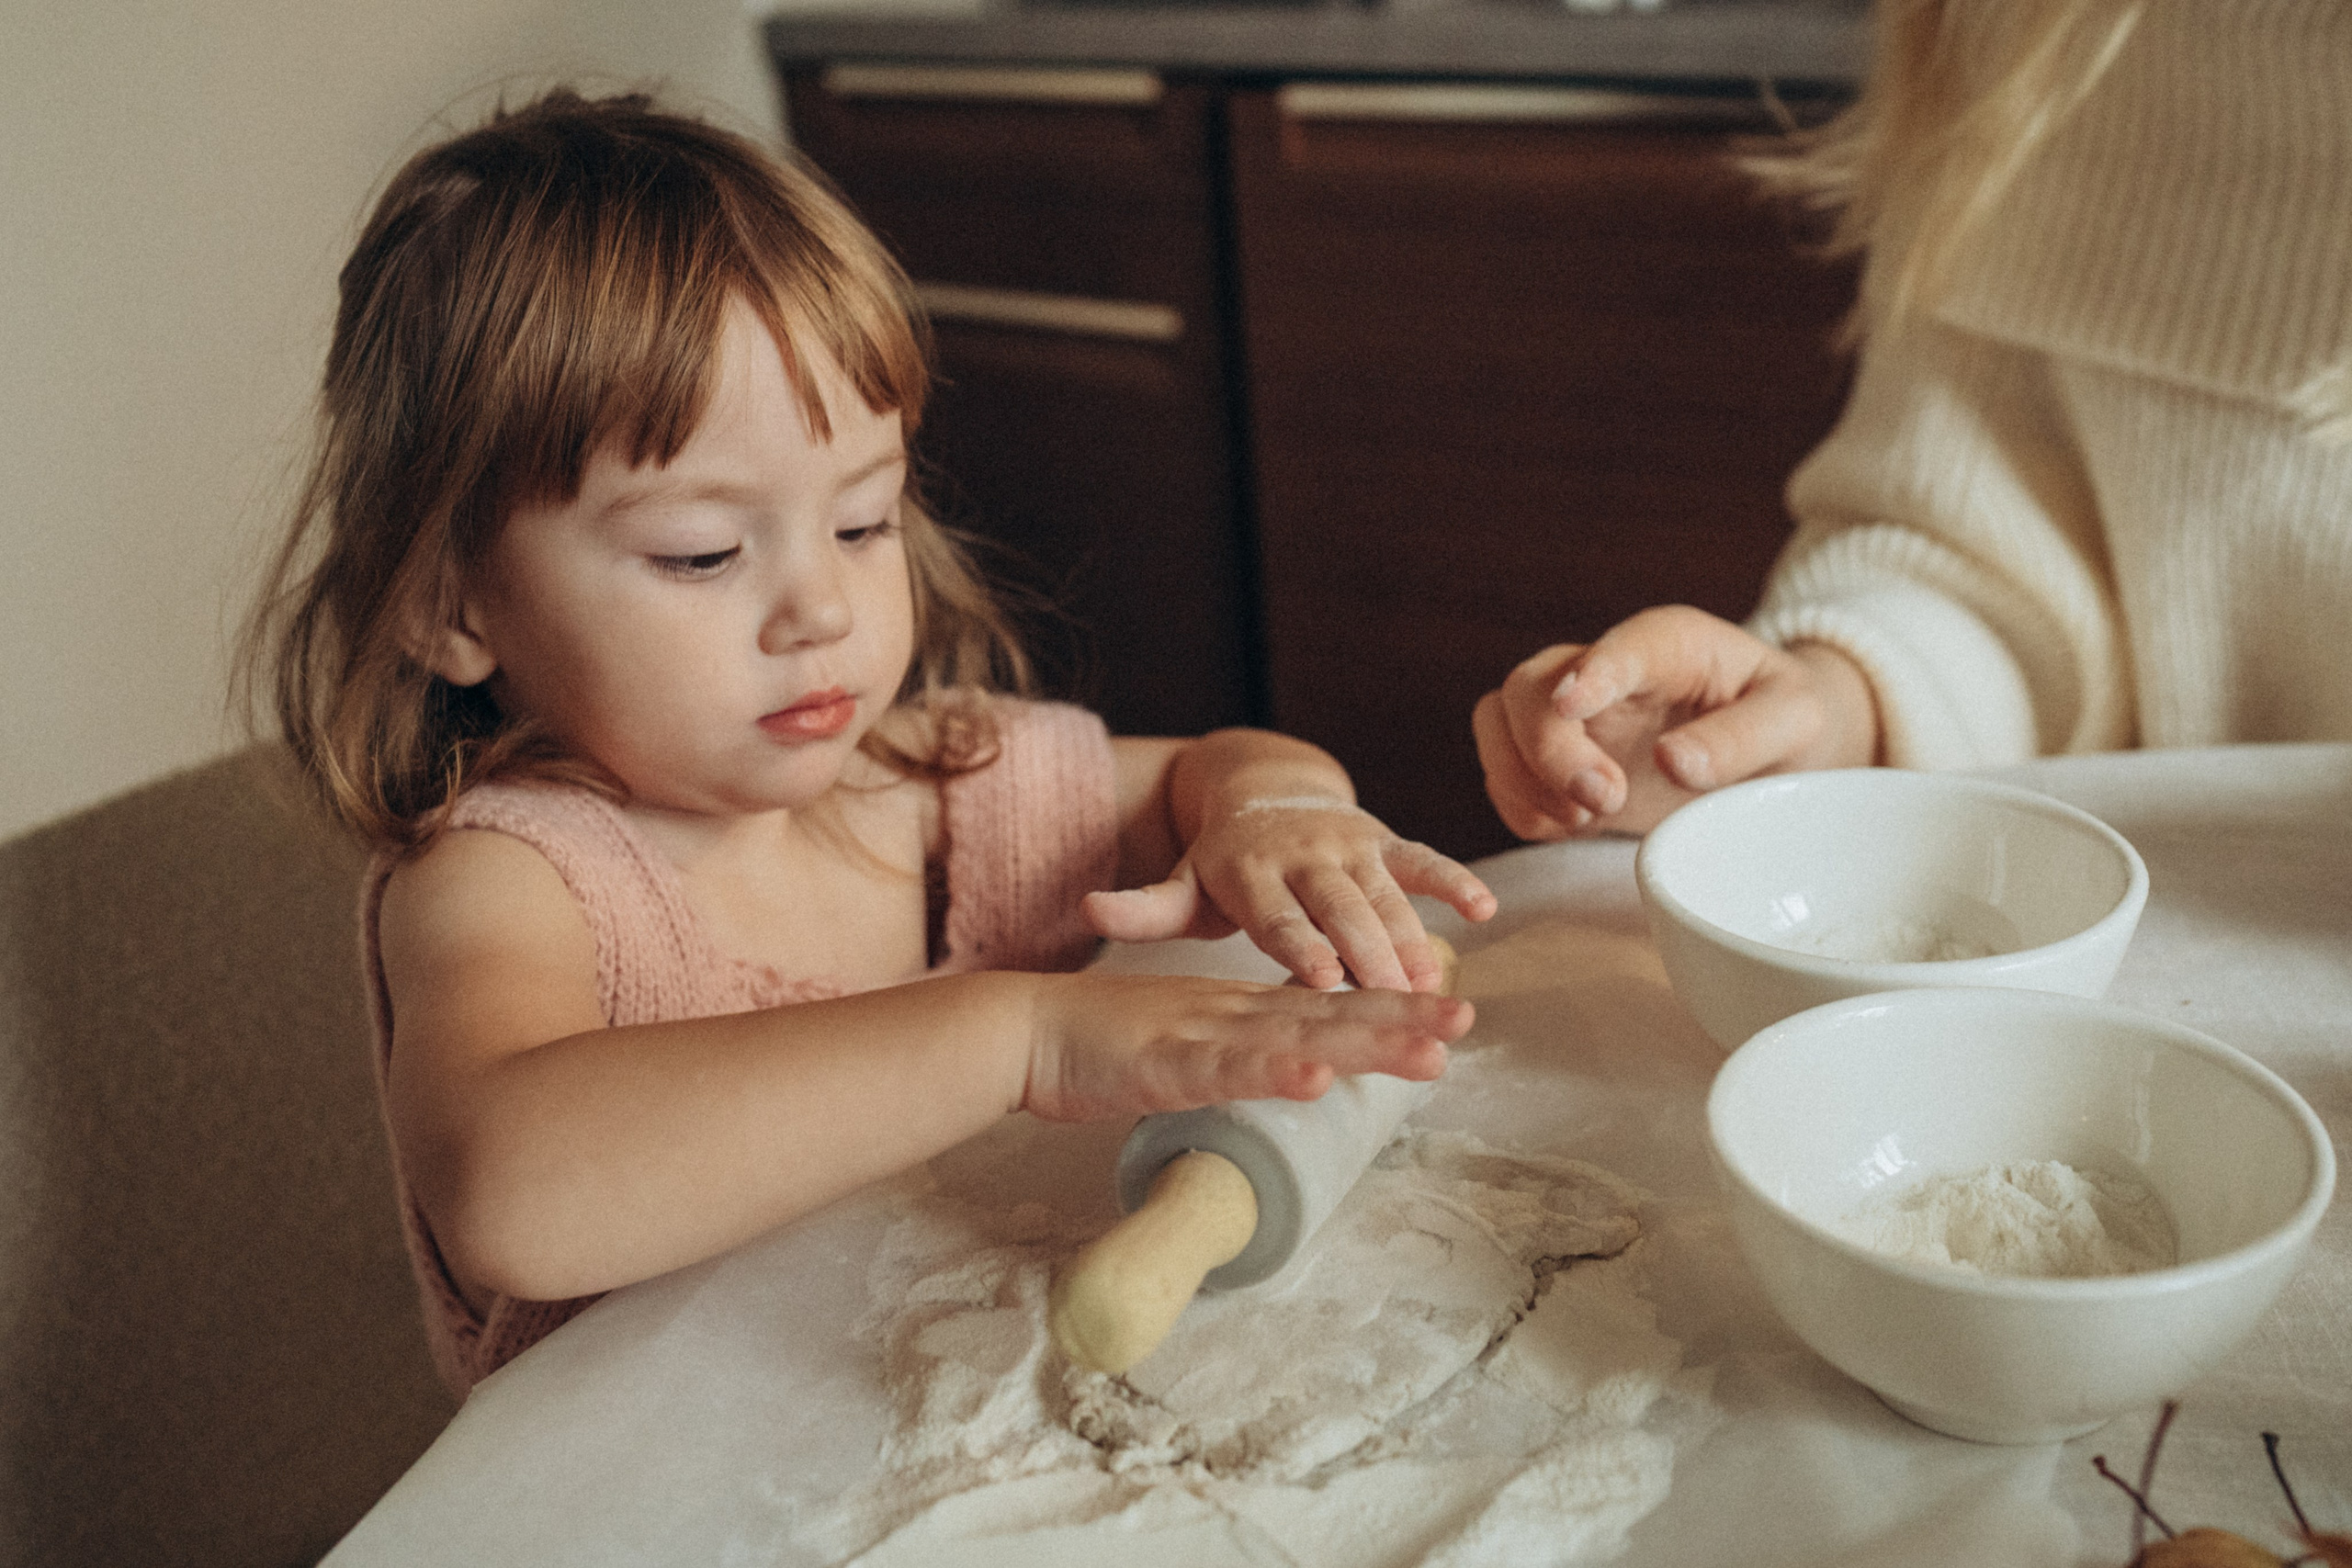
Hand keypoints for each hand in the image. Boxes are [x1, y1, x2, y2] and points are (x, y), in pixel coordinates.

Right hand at [1021, 971, 1473, 1121]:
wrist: (1026, 1029)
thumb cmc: (1101, 1042)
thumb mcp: (1186, 1045)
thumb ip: (1235, 1056)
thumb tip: (1287, 1070)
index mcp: (1240, 1010)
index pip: (1327, 1009)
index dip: (1389, 1011)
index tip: (1448, 1016)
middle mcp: (1234, 1013)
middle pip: (1330, 1014)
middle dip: (1401, 1019)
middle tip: (1466, 1018)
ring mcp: (1204, 1034)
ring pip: (1297, 1035)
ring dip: (1364, 1040)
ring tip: (1426, 1047)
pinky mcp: (1166, 1061)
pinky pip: (1228, 1069)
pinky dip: (1273, 1070)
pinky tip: (1316, 1076)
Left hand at [1083, 799, 1494, 992]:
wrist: (1261, 788)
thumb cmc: (1220, 863)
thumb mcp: (1181, 884)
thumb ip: (1144, 907)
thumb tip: (1085, 910)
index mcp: (1248, 872)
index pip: (1276, 917)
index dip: (1299, 946)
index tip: (1322, 979)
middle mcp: (1300, 854)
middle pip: (1338, 910)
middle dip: (1367, 951)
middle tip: (1393, 998)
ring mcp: (1346, 844)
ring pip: (1384, 893)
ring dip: (1411, 934)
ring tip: (1432, 983)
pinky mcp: (1383, 839)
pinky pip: (1421, 859)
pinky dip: (1452, 880)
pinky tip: (1483, 910)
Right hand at [1473, 605, 1878, 837]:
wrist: (1771, 747)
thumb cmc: (1786, 721)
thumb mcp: (1796, 721)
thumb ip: (1743, 737)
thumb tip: (1675, 762)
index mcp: (1668, 645)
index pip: (1617, 648)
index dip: (1590, 673)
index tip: (1572, 705)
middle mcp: (1604, 671)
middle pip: (1529, 687)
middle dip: (1547, 749)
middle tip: (1604, 801)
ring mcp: (1572, 717)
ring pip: (1497, 724)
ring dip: (1521, 778)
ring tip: (1585, 819)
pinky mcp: (1555, 762)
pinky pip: (1502, 776)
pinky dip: (1520, 806)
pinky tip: (1572, 826)